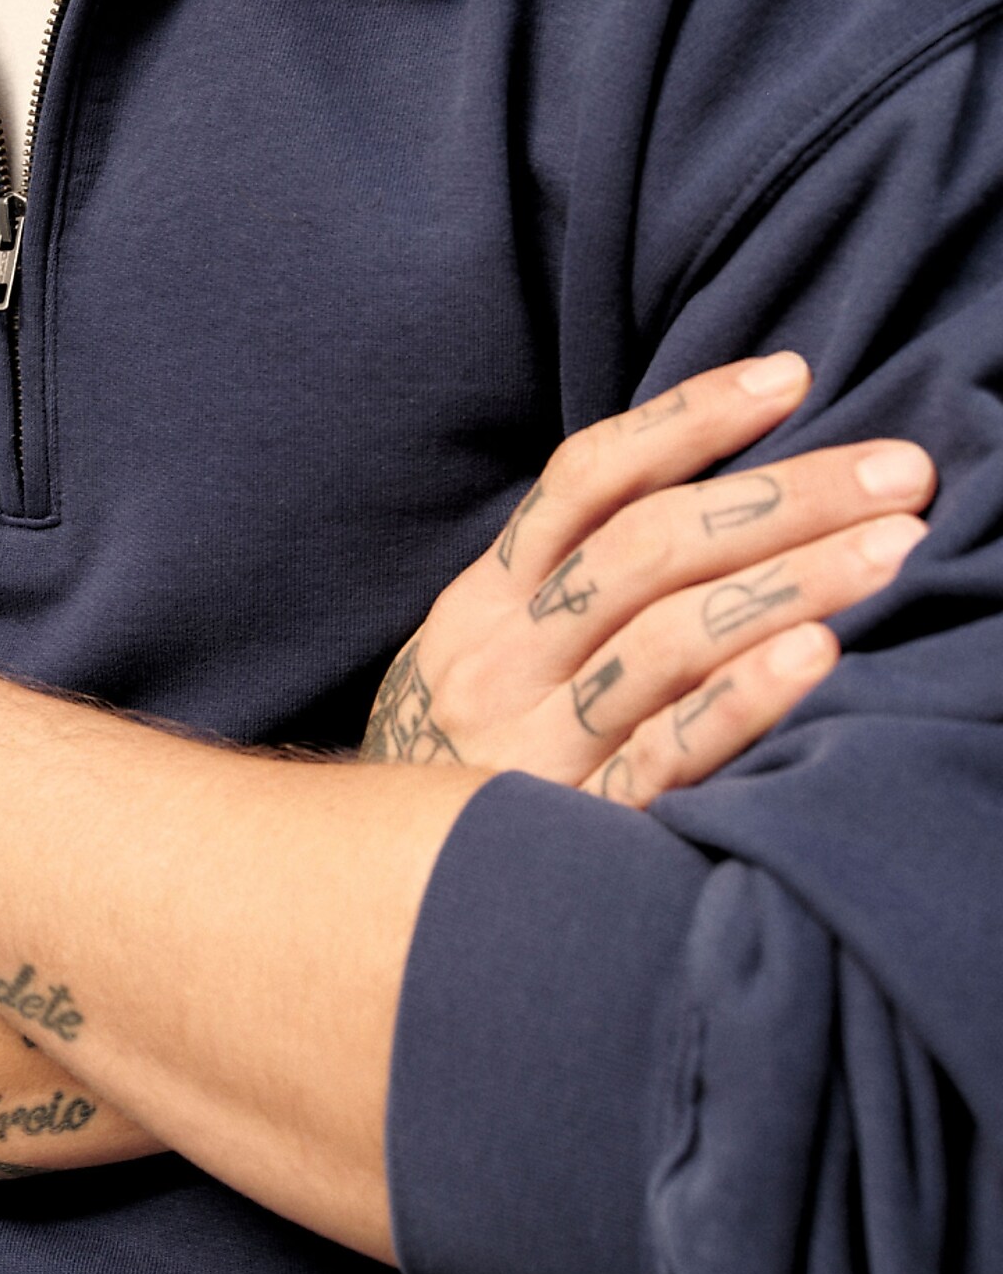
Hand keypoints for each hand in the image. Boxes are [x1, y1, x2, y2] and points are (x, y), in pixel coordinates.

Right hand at [358, 353, 933, 803]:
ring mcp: (533, 745)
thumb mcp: (489, 654)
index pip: (586, 482)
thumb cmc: (472, 754)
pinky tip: (818, 658)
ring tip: (894, 549)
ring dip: (790, 583)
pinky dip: (741, 700)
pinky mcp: (575, 829)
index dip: (688, 419)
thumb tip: (715, 481)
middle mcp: (500, 661)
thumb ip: (571, 583)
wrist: (375, 898)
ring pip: (664, 640)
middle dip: (782, 497)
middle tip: (899, 471)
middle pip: (645, 551)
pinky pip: (665, 755)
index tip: (792, 376)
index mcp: (482, 603)